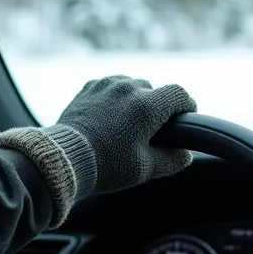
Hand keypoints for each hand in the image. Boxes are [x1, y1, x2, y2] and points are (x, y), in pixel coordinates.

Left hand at [0, 76, 194, 226]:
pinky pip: (110, 86)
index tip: (186, 117)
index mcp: (147, 105)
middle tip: (152, 129)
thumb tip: (185, 154)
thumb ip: (172, 160)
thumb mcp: (145, 169)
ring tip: (127, 123)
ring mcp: (107, 84)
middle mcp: (129, 87)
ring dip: (135, 99)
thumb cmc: (107, 166)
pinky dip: (114, 97)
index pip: (179, 93)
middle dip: (158, 106)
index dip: (187, 105)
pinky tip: (108, 117)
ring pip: (132, 85)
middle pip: (154, 90)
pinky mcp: (89, 87)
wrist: (65, 159)